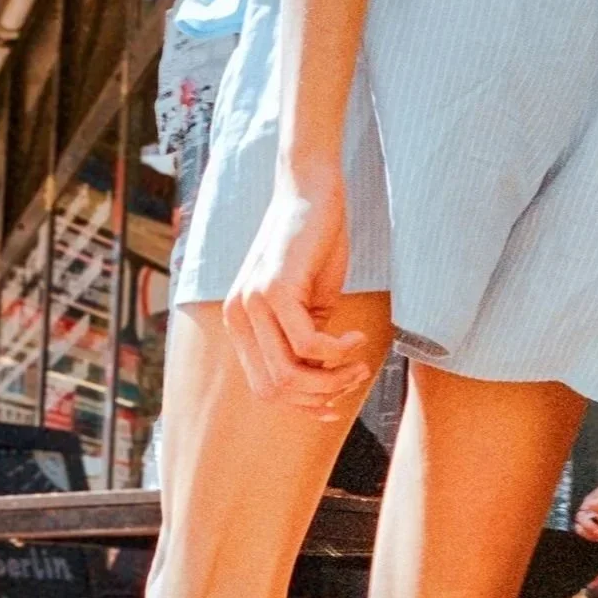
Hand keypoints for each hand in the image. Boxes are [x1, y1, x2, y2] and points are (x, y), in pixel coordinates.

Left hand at [222, 171, 371, 418]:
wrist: (312, 192)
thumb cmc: (314, 247)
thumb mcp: (308, 306)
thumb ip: (306, 345)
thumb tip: (324, 388)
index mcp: (240, 325)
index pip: (264, 388)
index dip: (302, 405)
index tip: (336, 404)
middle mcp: (237, 317)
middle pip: (276, 389)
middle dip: (321, 395)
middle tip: (356, 376)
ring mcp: (251, 304)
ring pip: (290, 374)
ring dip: (333, 378)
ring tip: (360, 362)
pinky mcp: (274, 290)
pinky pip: (308, 345)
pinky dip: (338, 351)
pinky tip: (356, 338)